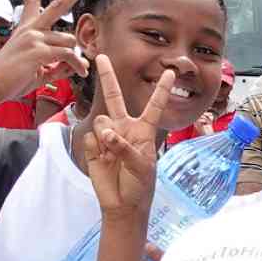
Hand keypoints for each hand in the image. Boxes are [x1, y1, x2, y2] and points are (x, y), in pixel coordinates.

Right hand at [0, 0, 94, 102]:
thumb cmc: (10, 80)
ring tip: (79, 69)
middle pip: (58, 4)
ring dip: (77, 57)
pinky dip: (77, 65)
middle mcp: (30, 29)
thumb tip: (79, 65)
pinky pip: (68, 55)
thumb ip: (58, 66)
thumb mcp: (37, 70)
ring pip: (69, 41)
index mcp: (25, 28)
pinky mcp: (39, 51)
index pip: (32, 1)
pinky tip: (80, 73)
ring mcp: (34, 38)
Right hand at [86, 54, 174, 229]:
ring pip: (102, 121)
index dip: (161, 89)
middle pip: (115, 98)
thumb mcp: (141, 166)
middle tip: (101, 57)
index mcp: (144, 130)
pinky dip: (96, 149)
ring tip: (112, 153)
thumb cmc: (140, 184)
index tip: (170, 72)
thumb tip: (106, 133)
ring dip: (106, 137)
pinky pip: (91, 139)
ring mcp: (107, 136)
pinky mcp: (93, 146)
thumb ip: (125, 146)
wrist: (122, 203)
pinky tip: (103, 160)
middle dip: (108, 77)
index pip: (154, 105)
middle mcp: (124, 128)